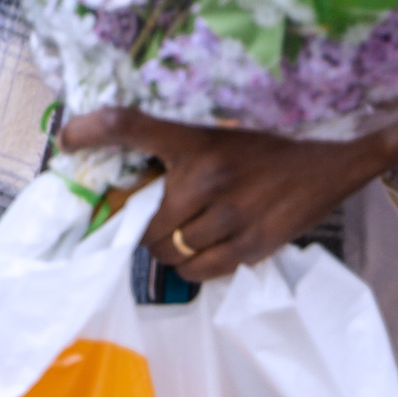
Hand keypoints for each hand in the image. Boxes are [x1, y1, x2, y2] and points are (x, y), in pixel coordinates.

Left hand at [59, 107, 397, 281]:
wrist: (330, 164)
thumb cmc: (265, 147)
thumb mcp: (215, 132)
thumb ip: (168, 146)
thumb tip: (108, 155)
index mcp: (196, 140)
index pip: (128, 125)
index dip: (90, 131)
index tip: (66, 140)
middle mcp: (207, 177)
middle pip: (144, 217)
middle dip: (140, 222)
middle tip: (150, 214)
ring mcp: (230, 216)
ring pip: (168, 249)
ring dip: (165, 247)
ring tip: (179, 232)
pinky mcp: (252, 247)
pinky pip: (199, 271)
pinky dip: (193, 266)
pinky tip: (203, 248)